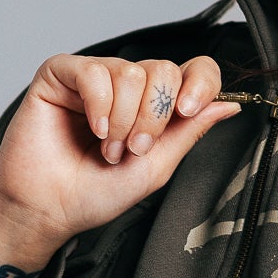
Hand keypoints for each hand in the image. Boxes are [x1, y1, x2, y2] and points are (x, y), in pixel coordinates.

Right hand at [0, 52, 239, 271]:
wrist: (47, 208)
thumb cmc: (94, 192)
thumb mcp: (156, 167)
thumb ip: (190, 132)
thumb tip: (229, 106)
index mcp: (154, 104)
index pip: (193, 70)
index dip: (199, 83)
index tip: (187, 111)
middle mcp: (127, 85)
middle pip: (164, 70)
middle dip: (153, 117)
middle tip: (134, 148)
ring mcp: (95, 76)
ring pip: (131, 71)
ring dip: (123, 119)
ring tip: (107, 147)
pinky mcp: (61, 74)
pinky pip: (95, 71)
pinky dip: (98, 106)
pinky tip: (93, 130)